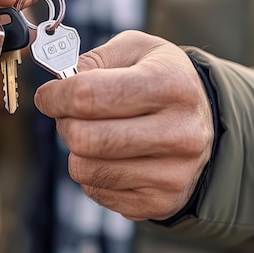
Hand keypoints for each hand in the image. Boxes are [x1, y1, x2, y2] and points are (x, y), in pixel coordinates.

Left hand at [34, 30, 213, 221]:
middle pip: (84, 138)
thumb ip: (95, 58)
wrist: (205, 122)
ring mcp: (173, 173)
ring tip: (94, 132)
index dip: (55, 95)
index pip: (88, 95)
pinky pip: (96, 191)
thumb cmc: (160, 78)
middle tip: (69, 113)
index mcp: (170, 84)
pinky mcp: (161, 202)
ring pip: (84, 169)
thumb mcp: (136, 49)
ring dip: (75, 149)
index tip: (48, 95)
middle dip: (63, 123)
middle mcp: (179, 132)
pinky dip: (92, 172)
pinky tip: (112, 155)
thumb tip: (59, 80)